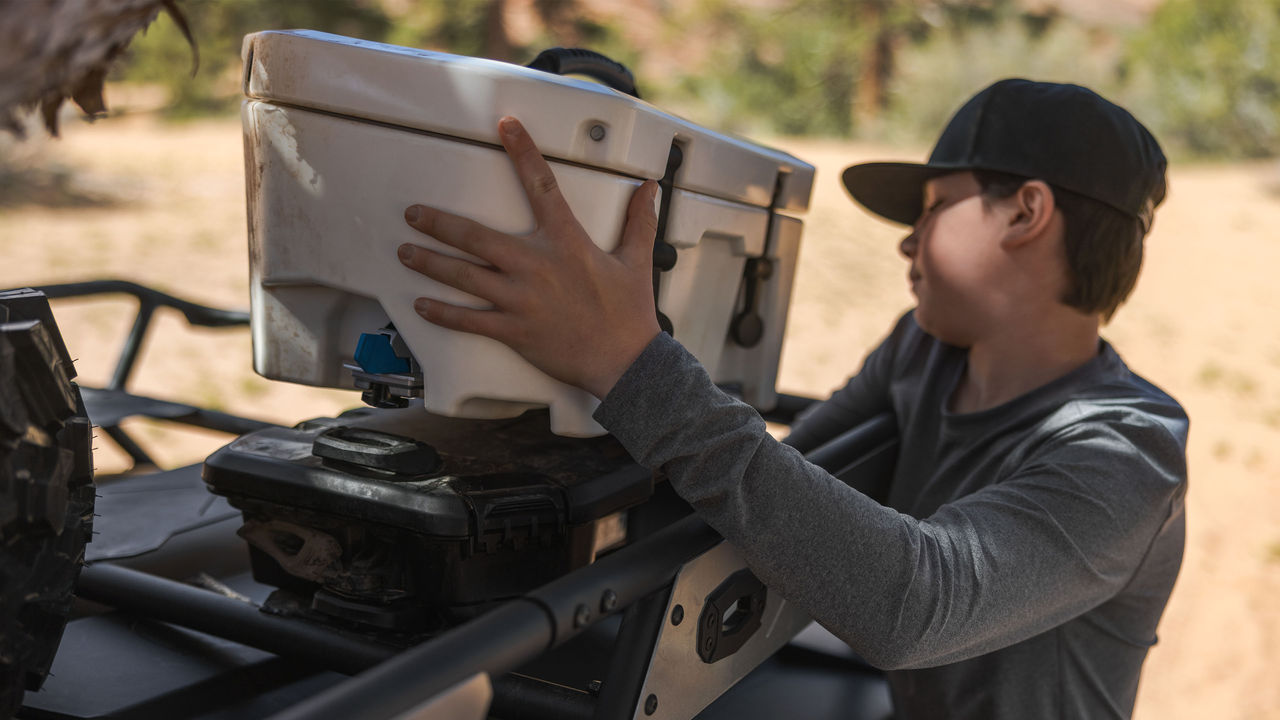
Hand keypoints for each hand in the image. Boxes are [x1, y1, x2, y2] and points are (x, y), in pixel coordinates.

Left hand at [398, 116, 661, 398]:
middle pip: (476, 237)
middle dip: (439, 223)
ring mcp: (520, 299)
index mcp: (566, 242)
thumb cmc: (629, 313)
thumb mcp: (636, 261)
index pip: (541, 186)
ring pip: (463, 276)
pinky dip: (442, 313)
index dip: (522, 152)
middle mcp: (536, 266)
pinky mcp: (514, 330)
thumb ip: (638, 221)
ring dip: (431, 263)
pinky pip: (469, 320)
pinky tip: (421, 304)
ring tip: (406, 252)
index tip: (505, 127)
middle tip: (414, 214)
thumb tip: (649, 188)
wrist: (624, 361)